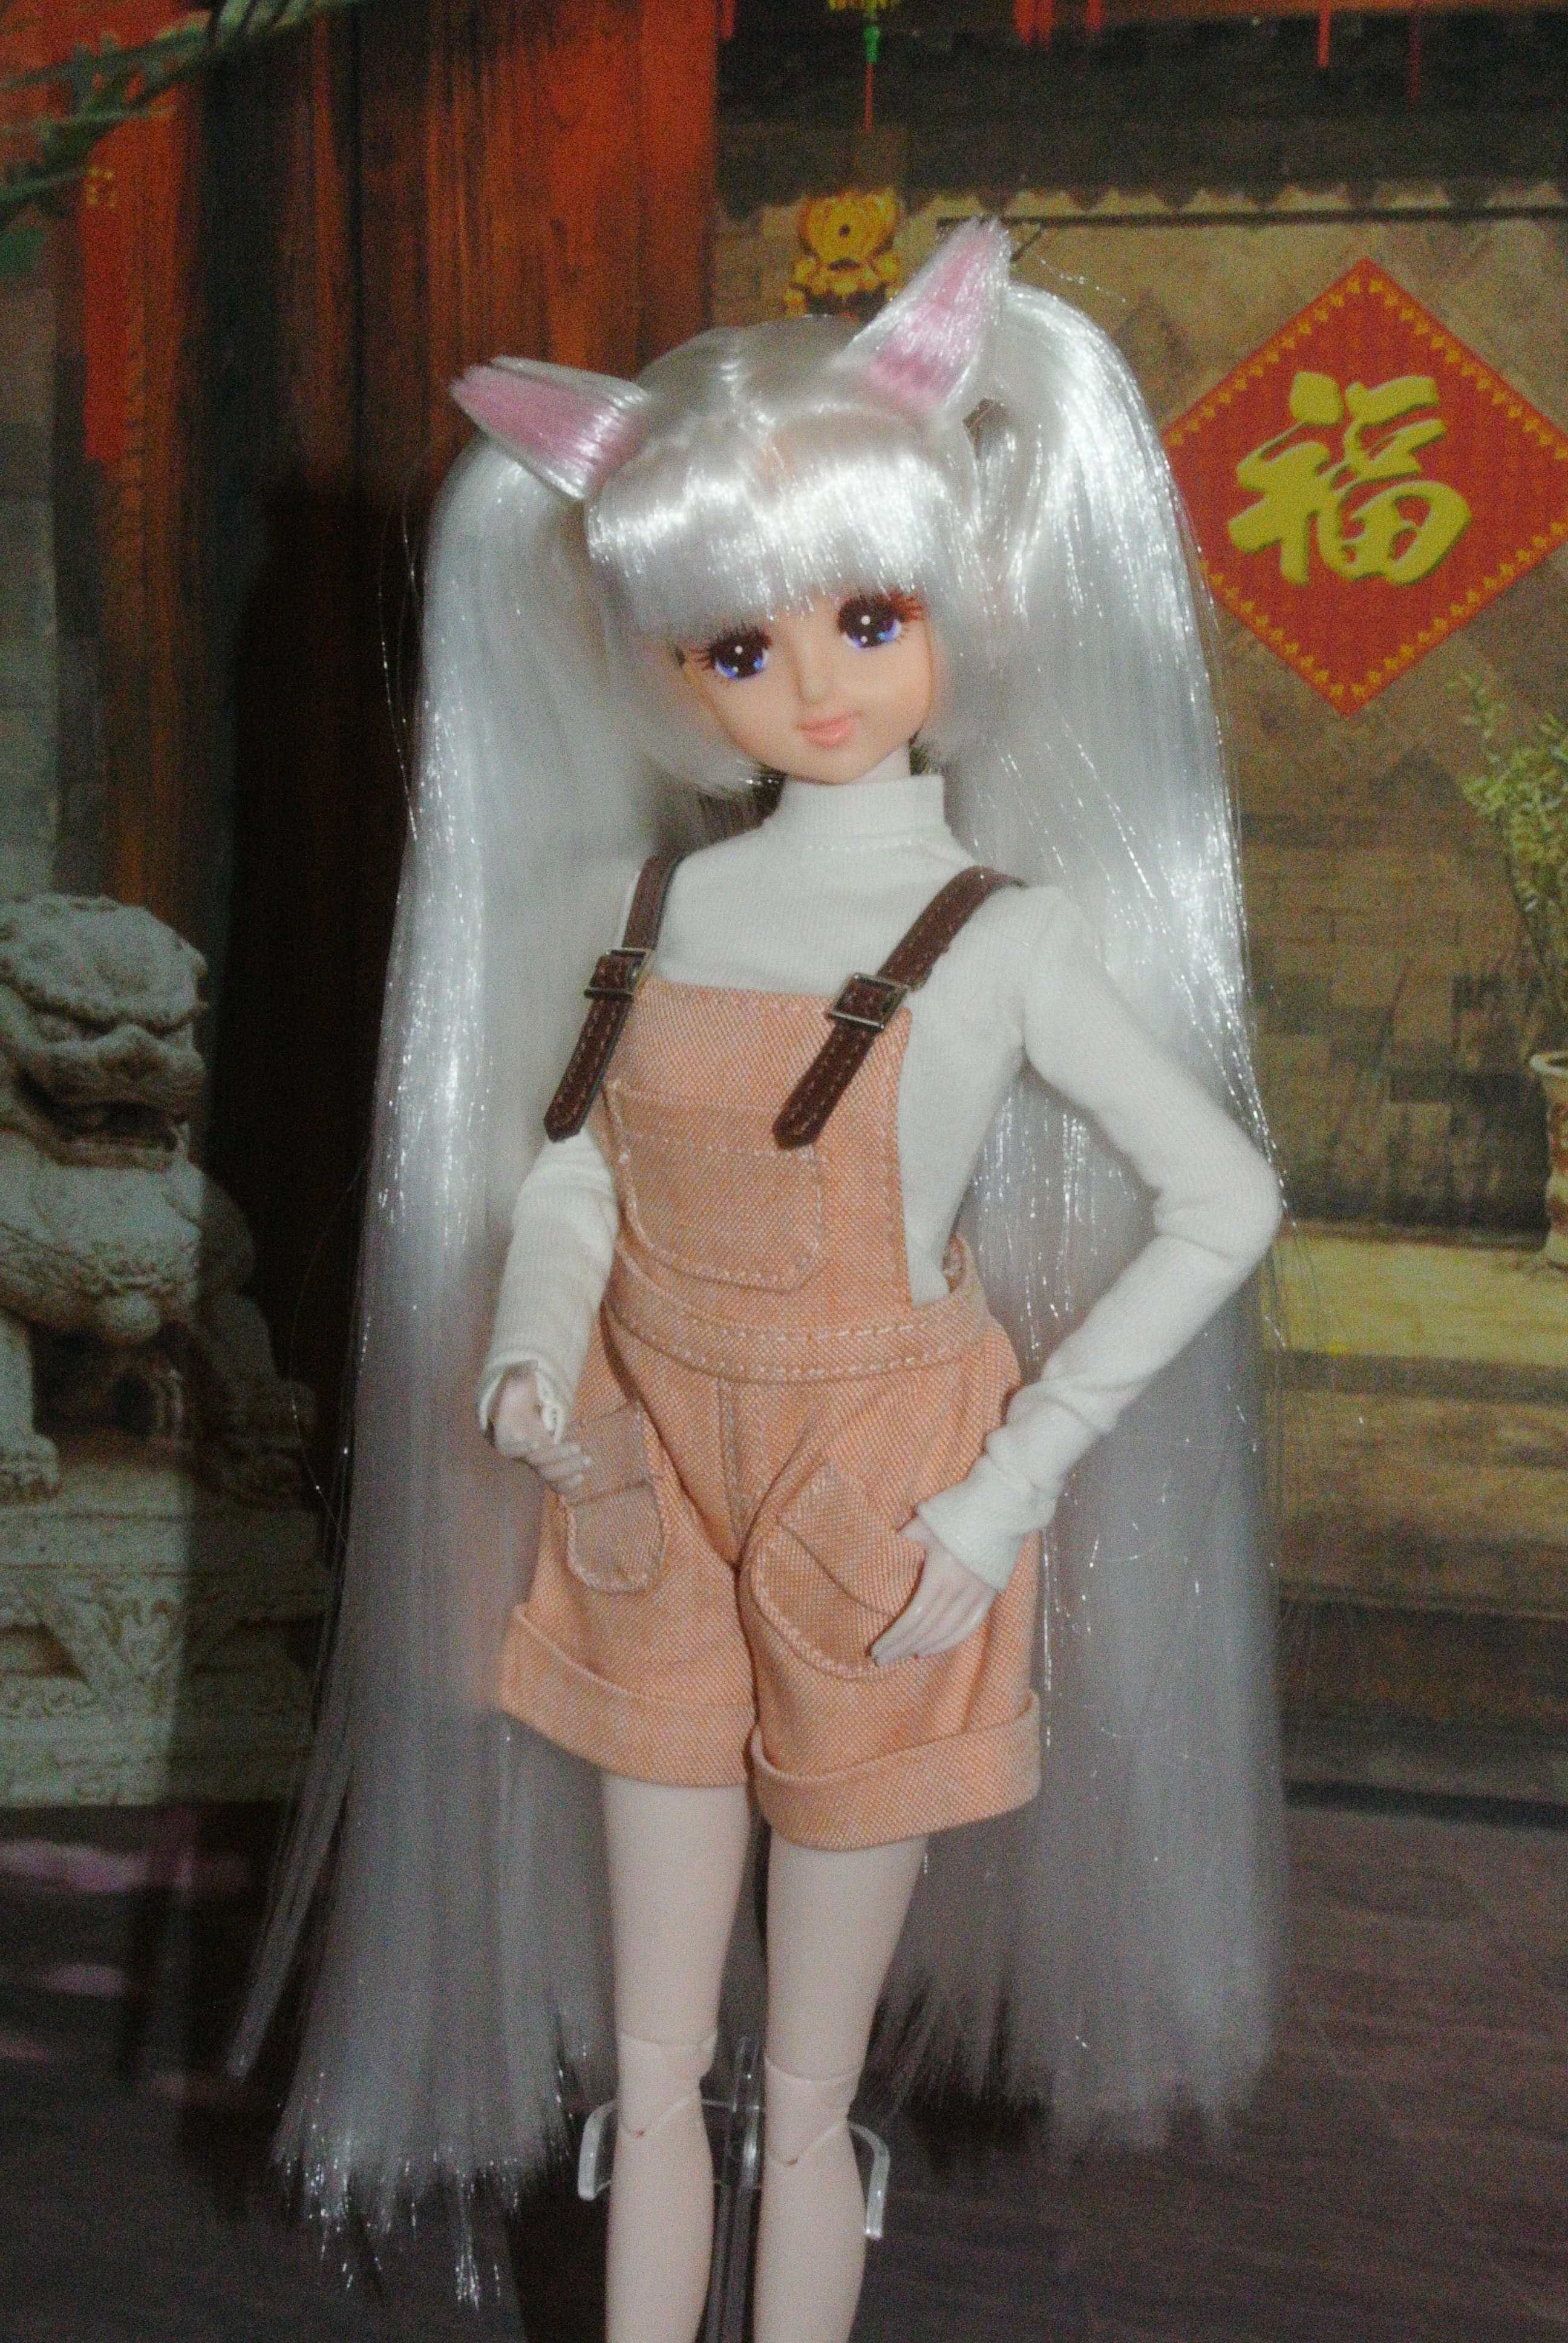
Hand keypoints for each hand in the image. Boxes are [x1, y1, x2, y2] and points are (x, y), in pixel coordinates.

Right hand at [490, 1368, 586, 1496]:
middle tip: (577, 1448)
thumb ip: (520, 1370)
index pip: (509, 1447)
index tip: (533, 1443)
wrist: (516, 1410)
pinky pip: (555, 1483)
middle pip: (536, 1462)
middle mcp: (520, 1451)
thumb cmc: (515, 1393)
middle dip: (556, 1457)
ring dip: (567, 1471)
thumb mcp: (515, 1378)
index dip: (519, 1448)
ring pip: (548, 1475)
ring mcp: (535, 1460)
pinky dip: (567, 1484)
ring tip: (587, 1459)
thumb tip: (532, 1363)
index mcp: (507, 1433)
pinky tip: (582, 1476)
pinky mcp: (547, 1463)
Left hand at [872, 1520, 996, 1665]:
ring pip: (946, 1633)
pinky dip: (948, 1642)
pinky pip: (967, 1628)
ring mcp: (977, 1597)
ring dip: (923, 1647)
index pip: (913, 1618)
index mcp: (939, 1577)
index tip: (876, 1650)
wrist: (1000, 1509)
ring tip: (903, 1655)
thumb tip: (886, 1554)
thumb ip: (903, 1540)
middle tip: (882, 1659)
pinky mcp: (988, 1597)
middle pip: (926, 1631)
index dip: (894, 1638)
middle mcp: (958, 1593)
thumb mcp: (923, 1523)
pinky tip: (931, 1649)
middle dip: (902, 1647)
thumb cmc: (957, 1513)